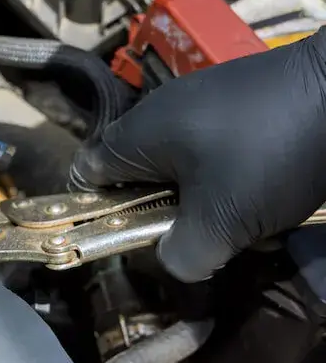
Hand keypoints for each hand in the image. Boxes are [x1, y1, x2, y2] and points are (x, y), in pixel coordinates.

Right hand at [71, 29, 325, 281]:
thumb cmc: (268, 154)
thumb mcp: (221, 223)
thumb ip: (183, 257)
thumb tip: (177, 262)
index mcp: (138, 133)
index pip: (87, 175)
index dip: (98, 212)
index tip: (132, 238)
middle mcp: (162, 111)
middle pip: (142, 178)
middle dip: (169, 216)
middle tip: (204, 237)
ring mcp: (206, 101)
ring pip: (189, 170)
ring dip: (212, 202)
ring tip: (251, 221)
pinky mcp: (245, 99)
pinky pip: (224, 151)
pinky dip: (241, 179)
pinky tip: (275, 192)